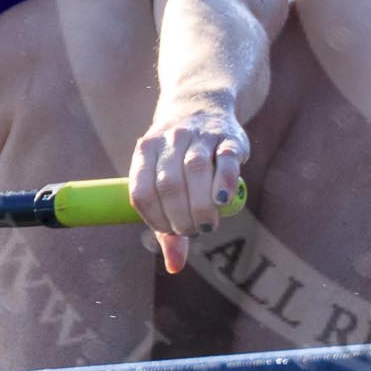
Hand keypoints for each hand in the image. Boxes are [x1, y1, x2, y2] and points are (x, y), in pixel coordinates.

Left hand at [128, 93, 249, 273]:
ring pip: (196, 170)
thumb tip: (174, 266)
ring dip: (201, 205)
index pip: (142, 192)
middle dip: (181, 217)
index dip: (155, 220)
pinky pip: (225, 159)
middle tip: (193, 230)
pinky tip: (223, 201)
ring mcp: (199, 135)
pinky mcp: (228, 136)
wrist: (201, 103)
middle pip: (169, 184)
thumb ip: (167, 224)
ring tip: (207, 223)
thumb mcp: (163, 181)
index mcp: (145, 151)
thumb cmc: (177, 156)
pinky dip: (224, 182)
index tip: (171, 231)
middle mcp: (170, 139)